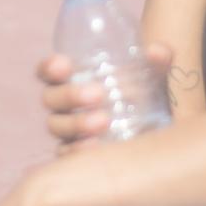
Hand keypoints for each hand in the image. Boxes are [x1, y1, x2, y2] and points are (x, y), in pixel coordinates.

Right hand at [39, 42, 173, 154]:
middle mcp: (64, 105)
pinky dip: (77, 151)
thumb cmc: (145, 98)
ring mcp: (68, 131)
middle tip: (98, 94)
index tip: (65, 65)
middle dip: (70, 94)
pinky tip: (96, 147)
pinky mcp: (76, 154)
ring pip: (57, 126)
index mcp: (72, 79)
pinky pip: (66, 154)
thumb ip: (157, 62)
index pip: (48, 71)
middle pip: (51, 98)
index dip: (50, 67)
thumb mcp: (153, 79)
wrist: (157, 133)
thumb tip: (156, 51)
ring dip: (77, 123)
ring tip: (104, 121)